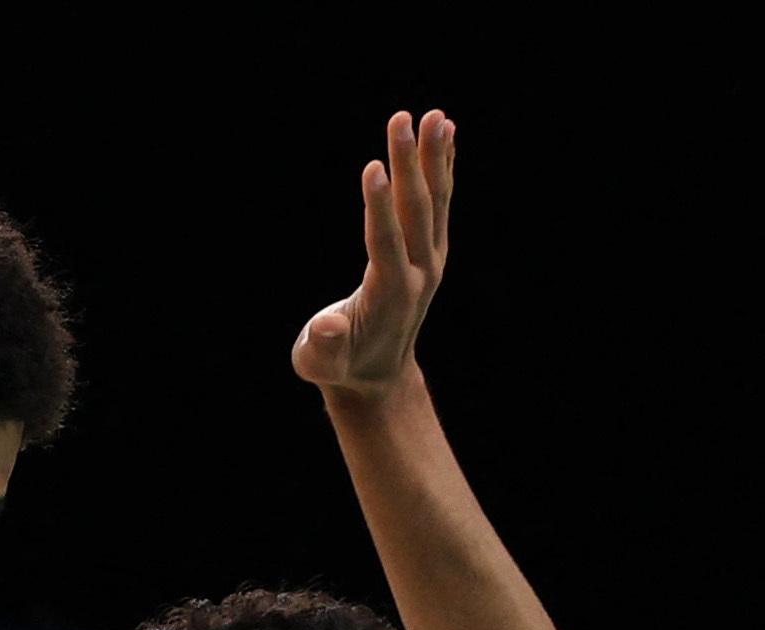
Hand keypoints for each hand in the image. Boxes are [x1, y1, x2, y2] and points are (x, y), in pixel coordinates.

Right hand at [291, 109, 454, 399]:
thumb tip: (329, 326)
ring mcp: (431, 261)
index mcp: (390, 296)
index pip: (386, 243)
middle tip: (401, 119)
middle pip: (415, 213)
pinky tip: (445, 133)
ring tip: (435, 115)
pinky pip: (439, 204)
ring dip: (435, 158)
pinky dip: (443, 168)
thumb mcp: (319, 365)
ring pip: (435, 202)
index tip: (373, 166)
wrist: (377, 378)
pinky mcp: (432, 252)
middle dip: (408, 165)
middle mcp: (419, 274)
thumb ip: (322, 347)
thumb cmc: (338, 367)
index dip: (378, 207)